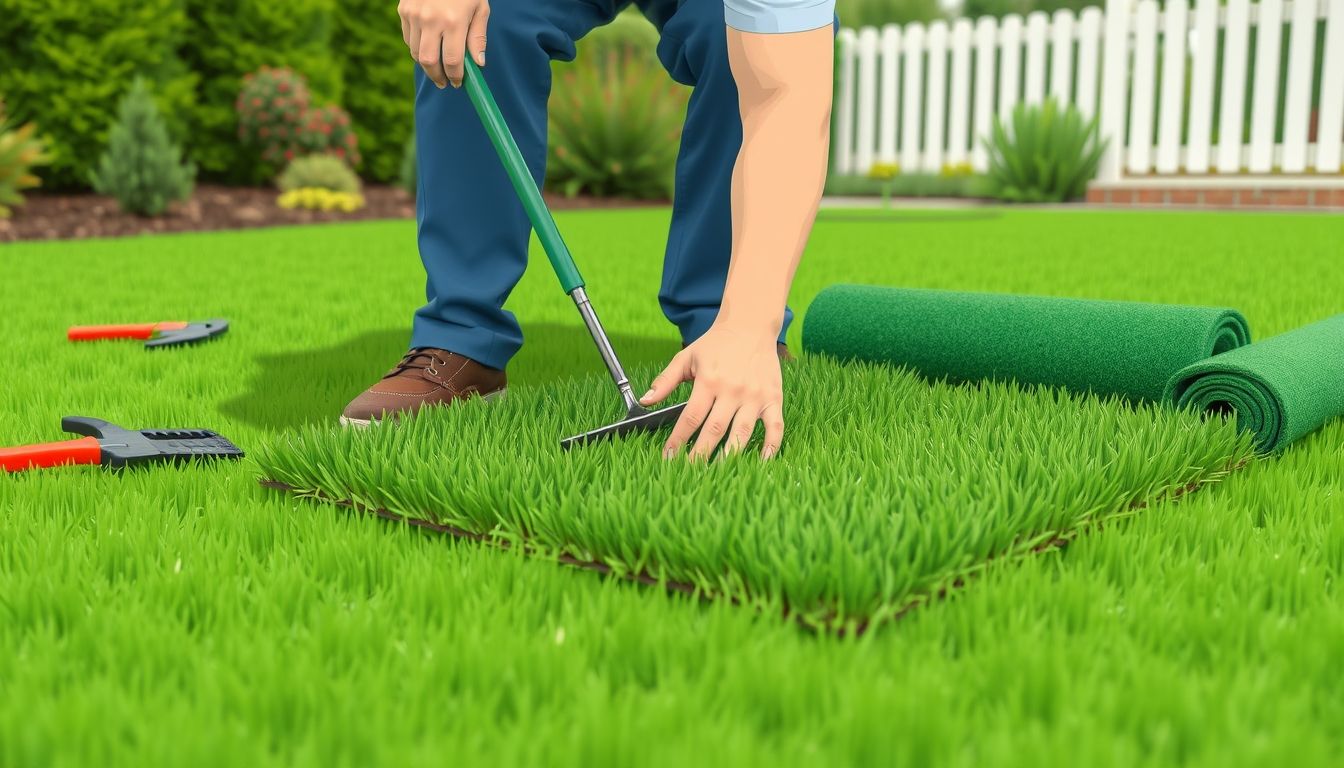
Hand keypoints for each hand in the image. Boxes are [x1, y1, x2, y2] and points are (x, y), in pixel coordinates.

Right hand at [399, 0, 489, 88]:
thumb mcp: (480, 8)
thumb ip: (477, 37)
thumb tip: (478, 64)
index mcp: (454, 21)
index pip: (452, 61)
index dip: (456, 77)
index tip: (459, 83)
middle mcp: (431, 20)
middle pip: (429, 62)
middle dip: (437, 77)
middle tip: (444, 83)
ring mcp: (414, 15)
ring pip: (415, 52)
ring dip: (426, 64)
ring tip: (436, 67)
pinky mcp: (403, 10)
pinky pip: (408, 38)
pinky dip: (417, 47)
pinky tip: (428, 46)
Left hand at [640, 324, 784, 461]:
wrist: (751, 325)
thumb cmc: (716, 344)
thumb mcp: (686, 357)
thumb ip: (665, 380)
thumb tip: (645, 401)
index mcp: (709, 381)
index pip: (690, 417)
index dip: (678, 440)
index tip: (668, 458)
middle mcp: (732, 390)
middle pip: (714, 430)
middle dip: (699, 455)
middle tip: (687, 473)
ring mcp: (755, 396)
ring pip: (742, 433)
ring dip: (729, 457)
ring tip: (716, 475)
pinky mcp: (773, 398)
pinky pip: (775, 427)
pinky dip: (771, 446)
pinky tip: (762, 462)